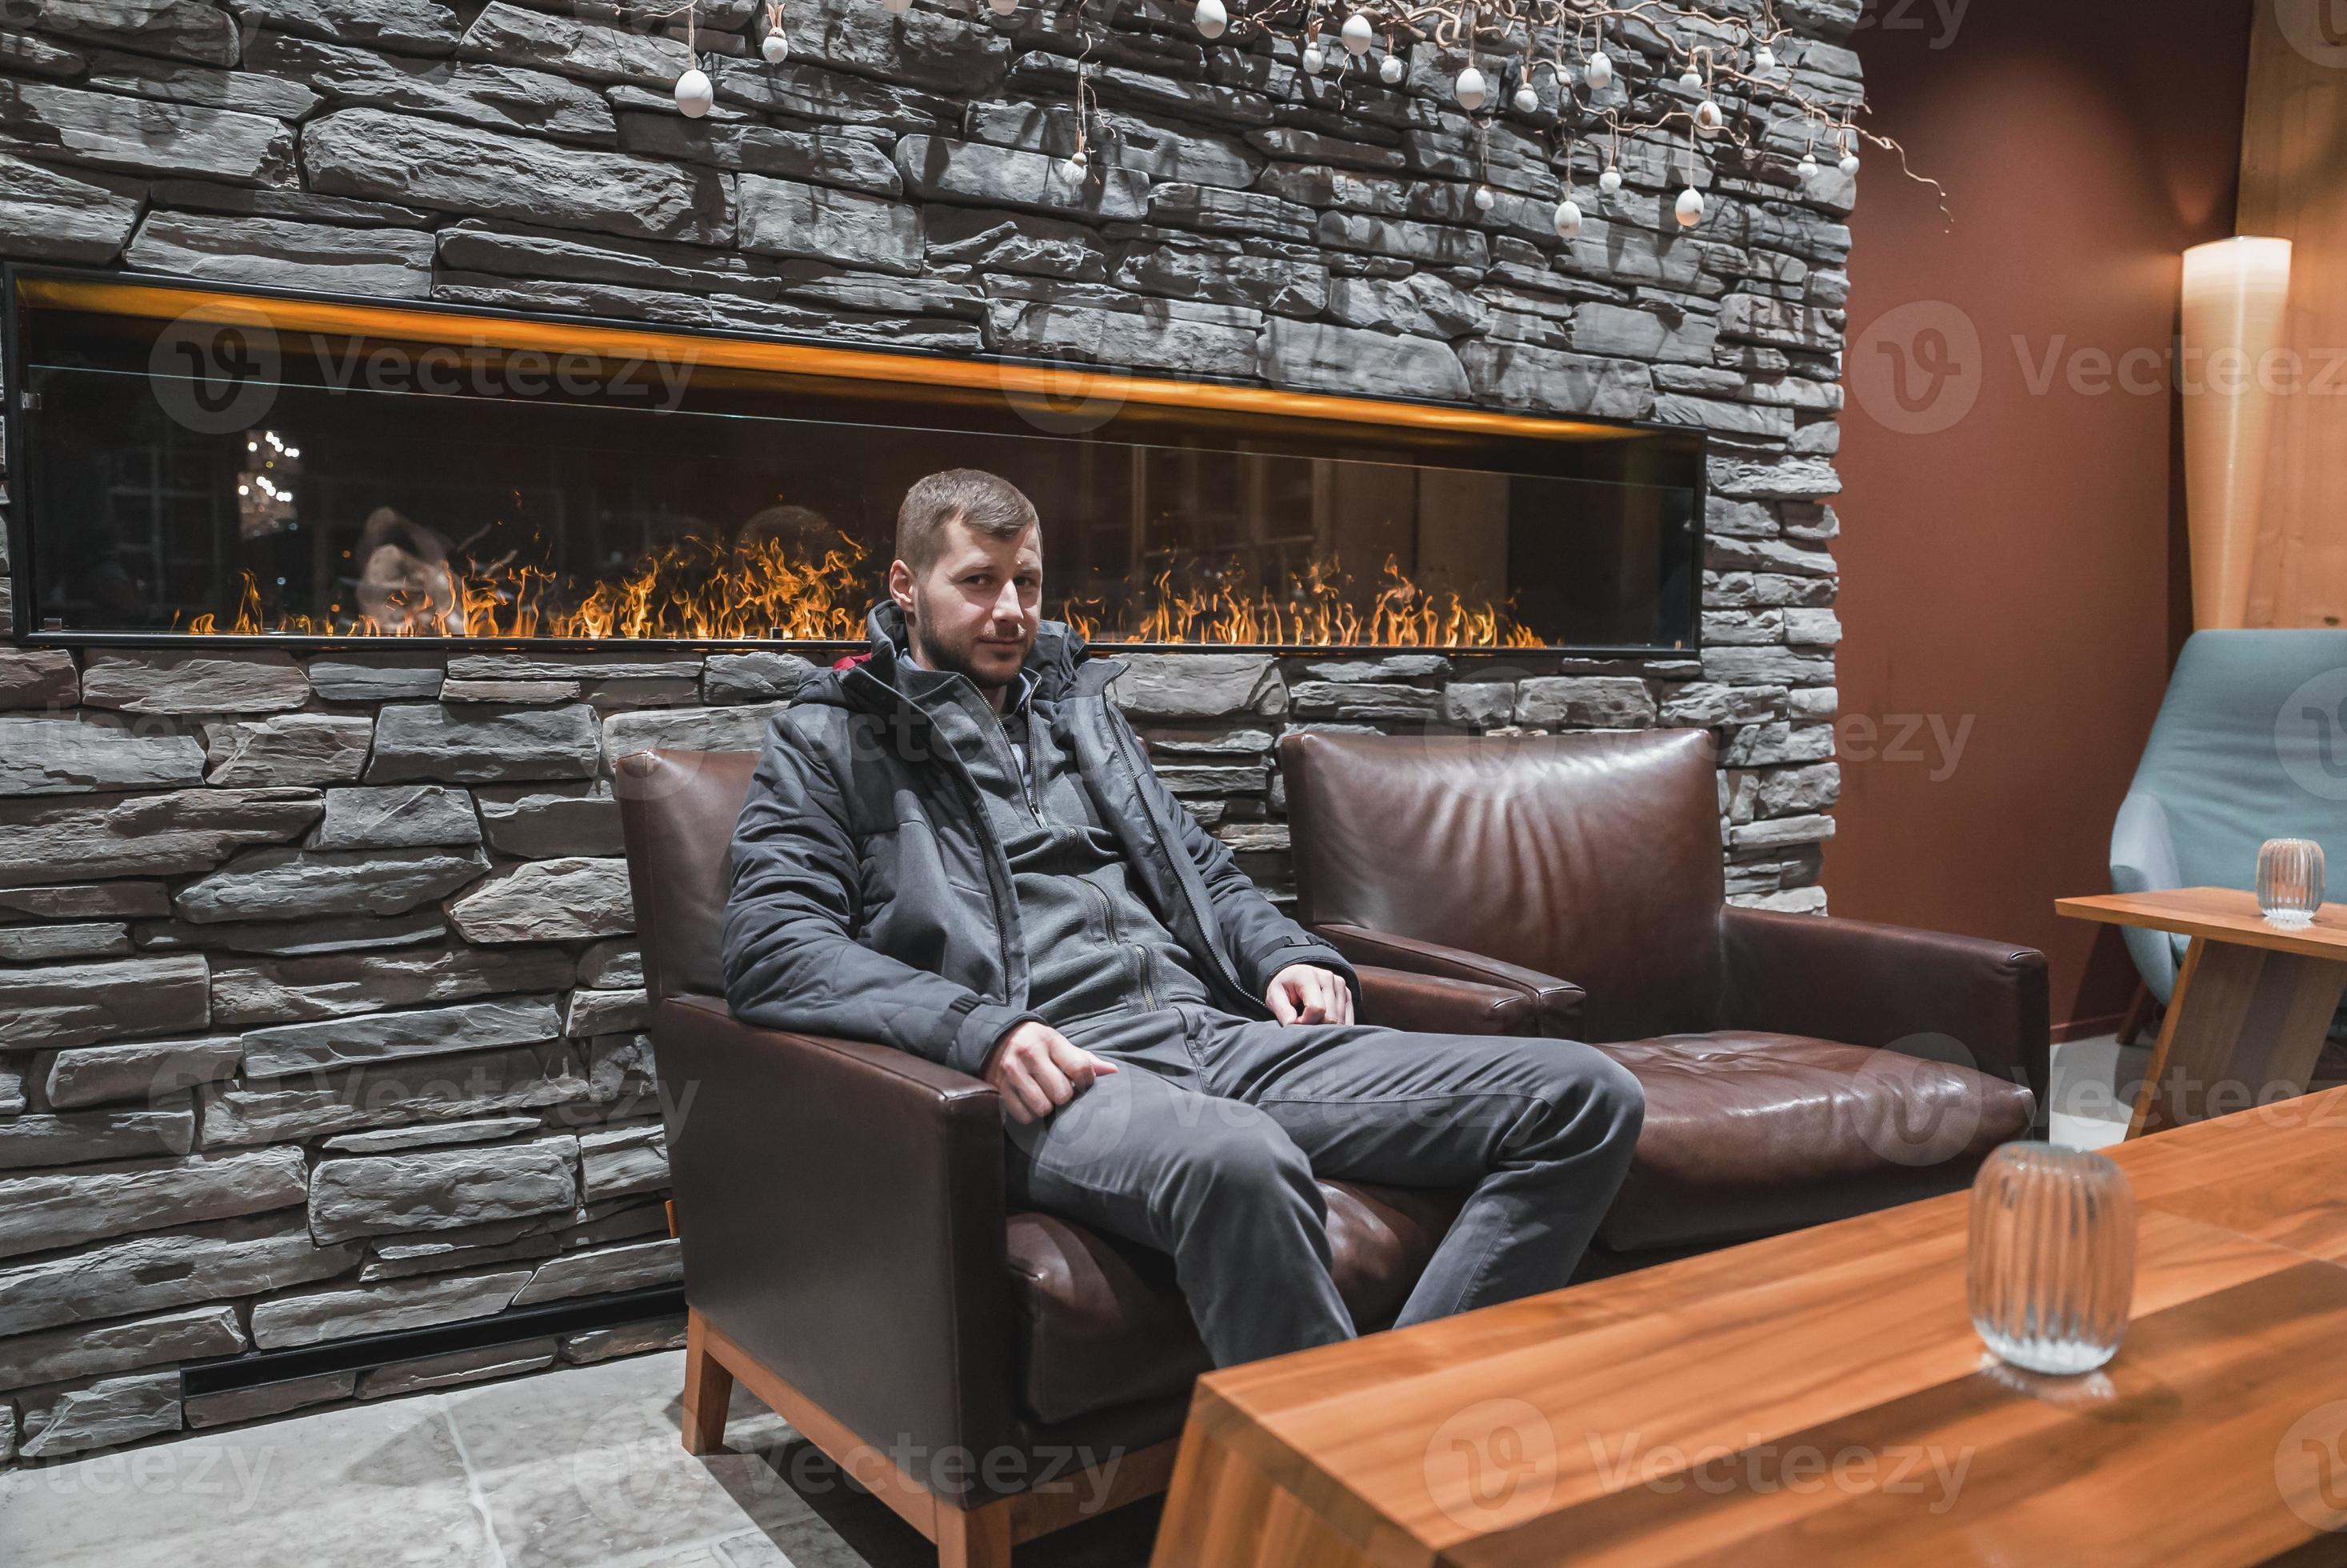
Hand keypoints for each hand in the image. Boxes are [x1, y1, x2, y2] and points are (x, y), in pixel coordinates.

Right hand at [983, 1020, 1119, 1123]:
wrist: (996, 1037)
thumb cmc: (1036, 1043)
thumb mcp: (1058, 1043)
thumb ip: (1084, 1058)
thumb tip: (1113, 1071)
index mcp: (1049, 1041)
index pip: (1080, 1068)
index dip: (1087, 1082)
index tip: (1082, 1083)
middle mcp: (1029, 1054)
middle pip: (1062, 1093)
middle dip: (1064, 1096)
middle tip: (1059, 1090)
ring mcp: (1012, 1072)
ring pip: (1042, 1108)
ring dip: (1047, 1107)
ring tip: (1044, 1096)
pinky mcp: (999, 1088)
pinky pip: (1023, 1116)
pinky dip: (1029, 1114)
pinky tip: (1029, 1101)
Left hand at [1266, 963, 1353, 1025]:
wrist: (1295, 974)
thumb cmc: (1284, 986)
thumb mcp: (1274, 995)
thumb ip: (1282, 1010)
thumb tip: (1291, 1024)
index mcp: (1309, 976)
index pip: (1317, 1009)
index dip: (1305, 1022)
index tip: (1294, 1021)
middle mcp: (1329, 979)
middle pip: (1331, 1017)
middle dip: (1316, 1026)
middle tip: (1302, 1023)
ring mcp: (1341, 986)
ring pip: (1341, 1021)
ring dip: (1325, 1027)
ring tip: (1311, 1020)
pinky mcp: (1347, 994)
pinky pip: (1348, 1019)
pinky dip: (1336, 1026)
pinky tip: (1323, 1023)